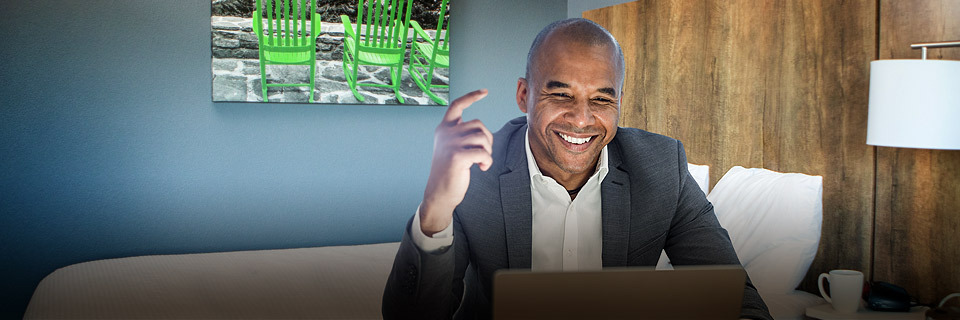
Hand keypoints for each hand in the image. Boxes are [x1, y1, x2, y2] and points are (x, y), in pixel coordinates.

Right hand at [420, 89, 492, 235]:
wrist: (439, 193)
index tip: (484, 91)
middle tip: (484, 153)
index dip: (471, 96)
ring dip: (488, 151)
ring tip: (481, 162)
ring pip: (482, 138)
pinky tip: (481, 168)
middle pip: (478, 124)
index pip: (457, 105)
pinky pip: (483, 153)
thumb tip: (481, 131)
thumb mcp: (452, 147)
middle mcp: (445, 132)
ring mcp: (450, 143)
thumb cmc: (450, 172)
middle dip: (487, 139)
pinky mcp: (458, 156)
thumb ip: (462, 135)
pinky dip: (487, 161)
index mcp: (443, 128)